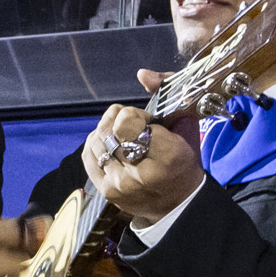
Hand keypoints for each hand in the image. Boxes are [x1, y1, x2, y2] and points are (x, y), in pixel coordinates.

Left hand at [87, 88, 203, 226]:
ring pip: (96, 140)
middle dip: (120, 120)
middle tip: (133, 126)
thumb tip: (143, 73)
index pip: (128, 121)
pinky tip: (110, 144)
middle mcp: (140, 174)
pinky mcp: (107, 192)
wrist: (178, 202)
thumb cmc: (183, 160)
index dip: (135, 115)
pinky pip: (88, 155)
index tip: (147, 122)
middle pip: (110, 130)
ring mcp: (120, 185)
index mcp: (168, 156)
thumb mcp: (186, 124)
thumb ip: (167, 92)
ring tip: (121, 134)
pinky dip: (97, 143)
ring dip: (107, 130)